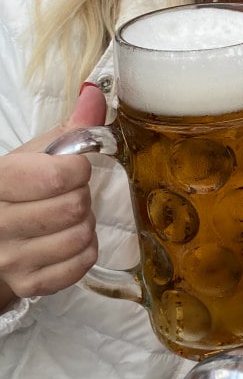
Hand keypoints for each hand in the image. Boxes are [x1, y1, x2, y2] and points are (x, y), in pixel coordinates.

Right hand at [0, 84, 105, 306]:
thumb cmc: (18, 189)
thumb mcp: (34, 154)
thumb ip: (69, 128)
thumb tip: (96, 94)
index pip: (56, 176)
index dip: (78, 169)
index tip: (73, 168)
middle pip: (72, 208)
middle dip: (82, 196)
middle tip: (70, 194)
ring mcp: (11, 259)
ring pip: (80, 236)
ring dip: (85, 223)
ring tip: (69, 216)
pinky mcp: (29, 284)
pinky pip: (81, 263)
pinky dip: (85, 249)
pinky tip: (69, 238)